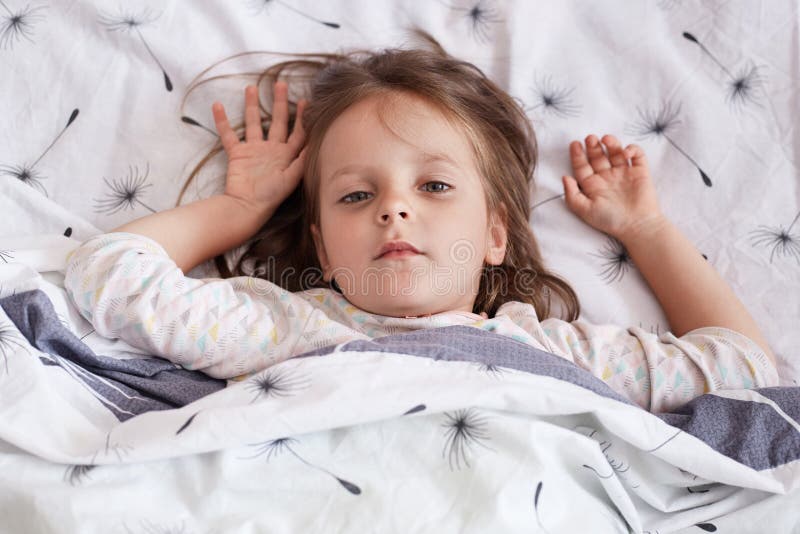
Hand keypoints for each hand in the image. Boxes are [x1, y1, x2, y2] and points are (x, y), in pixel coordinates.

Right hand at [212, 82, 306, 218]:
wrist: (246, 206)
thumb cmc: (271, 195)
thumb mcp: (291, 178)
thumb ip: (302, 159)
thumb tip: (315, 141)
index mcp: (287, 155)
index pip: (298, 133)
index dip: (302, 118)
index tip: (306, 101)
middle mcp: (271, 150)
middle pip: (277, 121)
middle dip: (280, 103)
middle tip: (281, 84)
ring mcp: (253, 150)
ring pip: (253, 123)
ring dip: (252, 106)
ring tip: (251, 88)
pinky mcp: (237, 154)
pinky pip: (228, 135)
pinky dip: (222, 121)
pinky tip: (218, 106)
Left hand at [562, 134, 664, 241]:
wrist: (636, 226)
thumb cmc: (609, 220)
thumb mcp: (584, 210)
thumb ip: (571, 195)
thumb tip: (564, 177)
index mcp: (593, 185)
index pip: (582, 166)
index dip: (577, 155)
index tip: (574, 144)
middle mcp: (607, 177)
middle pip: (598, 156)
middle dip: (593, 146)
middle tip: (589, 138)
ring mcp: (624, 173)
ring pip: (615, 152)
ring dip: (611, 143)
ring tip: (605, 139)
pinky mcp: (640, 172)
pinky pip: (637, 155)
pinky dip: (632, 149)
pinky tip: (625, 152)